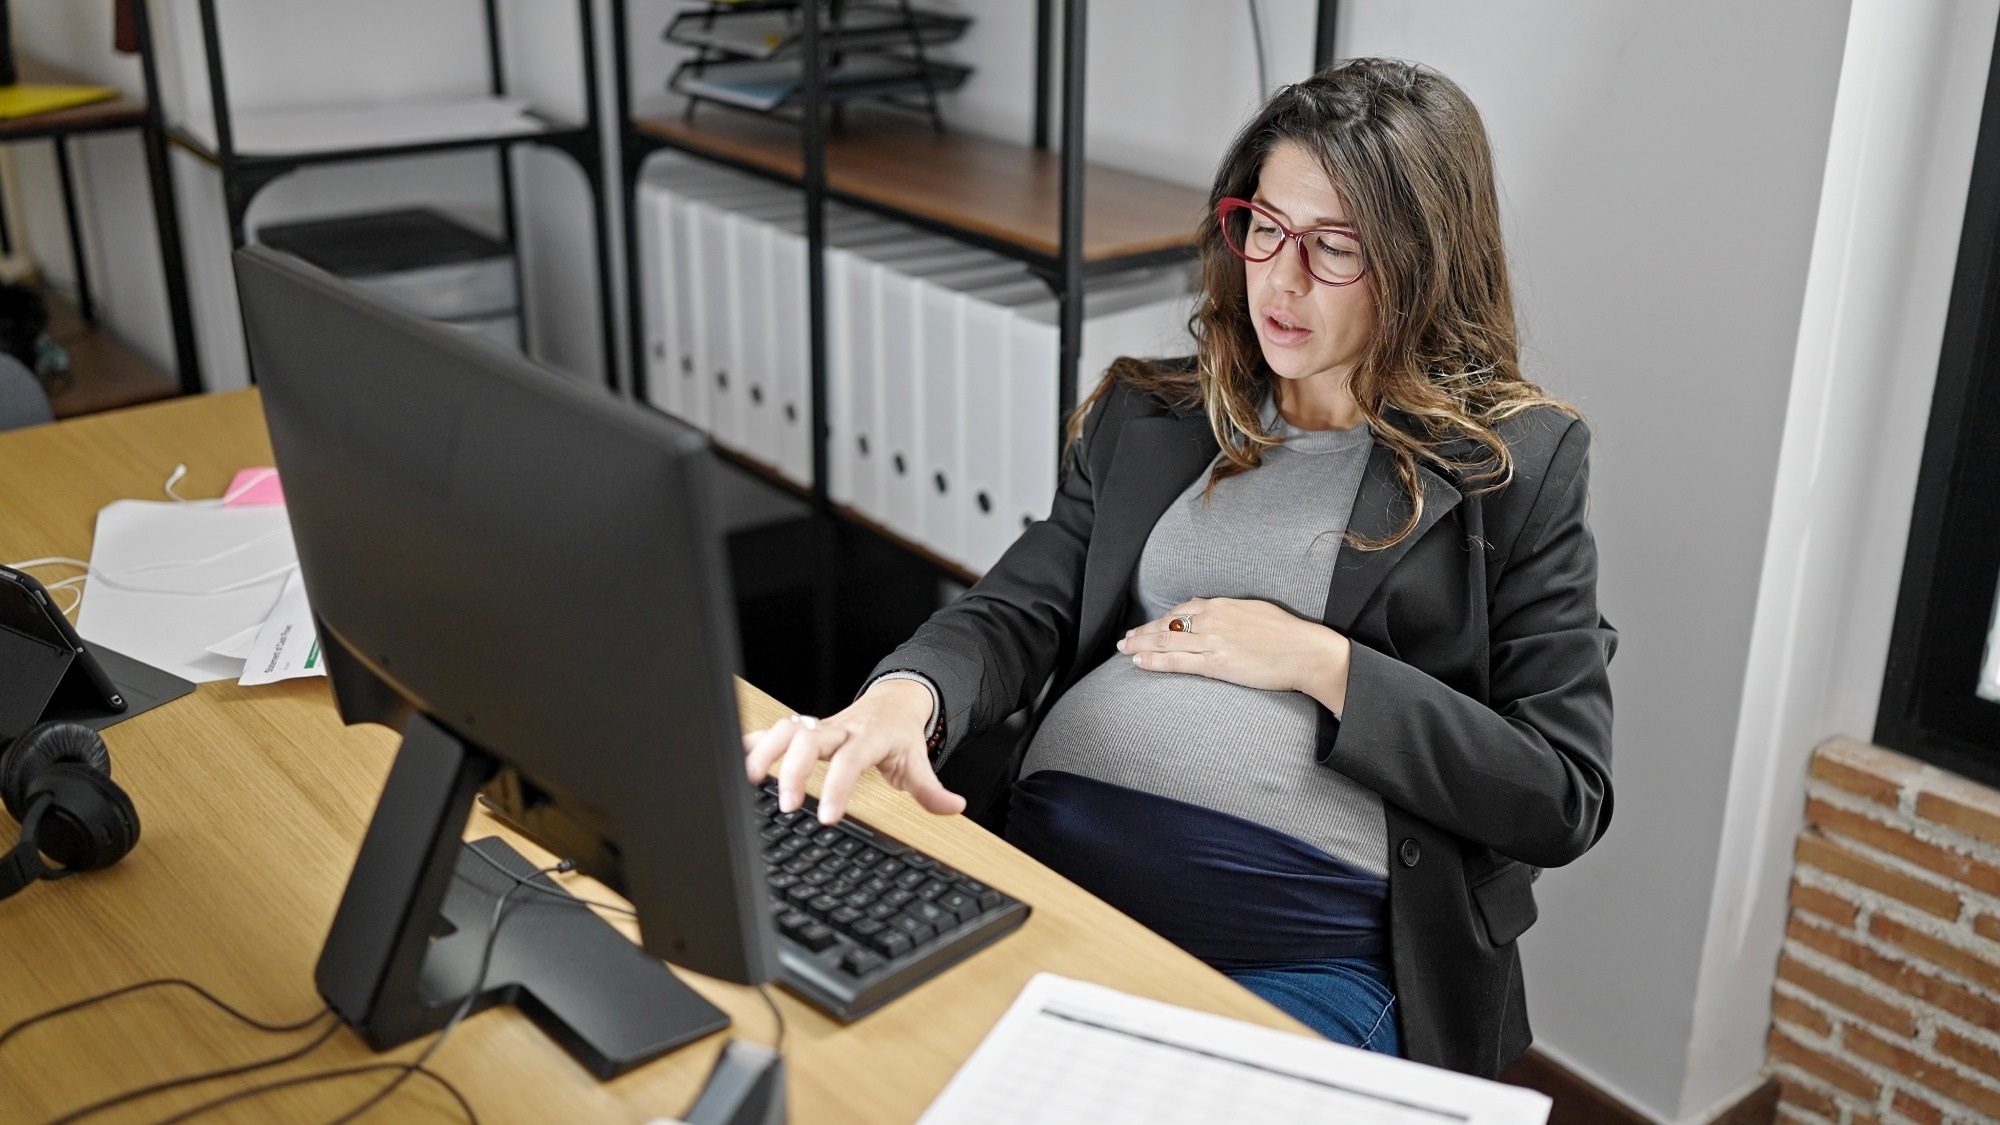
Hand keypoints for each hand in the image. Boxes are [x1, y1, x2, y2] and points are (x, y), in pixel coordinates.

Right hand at [741, 678, 965, 825]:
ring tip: (751, 778)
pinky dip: (756, 739)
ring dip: (767, 749)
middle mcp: (840, 728)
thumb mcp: (917, 761)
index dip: (837, 789)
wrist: (893, 701)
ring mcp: (820, 726)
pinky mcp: (805, 728)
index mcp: (868, 738)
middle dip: (795, 771)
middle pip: (811, 740)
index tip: (826, 818)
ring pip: (788, 728)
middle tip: (788, 805)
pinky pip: (777, 728)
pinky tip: (739, 755)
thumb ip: (930, 789)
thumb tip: (954, 807)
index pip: (850, 761)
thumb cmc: (899, 735)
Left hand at [1117, 596, 1352, 712]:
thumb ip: (1226, 608)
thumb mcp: (1254, 609)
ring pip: (1165, 641)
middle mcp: (1212, 620)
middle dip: (1142, 631)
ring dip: (1140, 644)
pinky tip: (1139, 661)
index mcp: (1222, 605)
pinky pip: (1177, 661)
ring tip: (1124, 648)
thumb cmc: (1287, 633)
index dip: (1160, 620)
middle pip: (1167, 625)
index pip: (1181, 611)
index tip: (1148, 626)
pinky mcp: (1216, 663)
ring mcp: (1212, 641)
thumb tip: (1202, 604)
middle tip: (1125, 637)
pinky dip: (1154, 661)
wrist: (1306, 652)